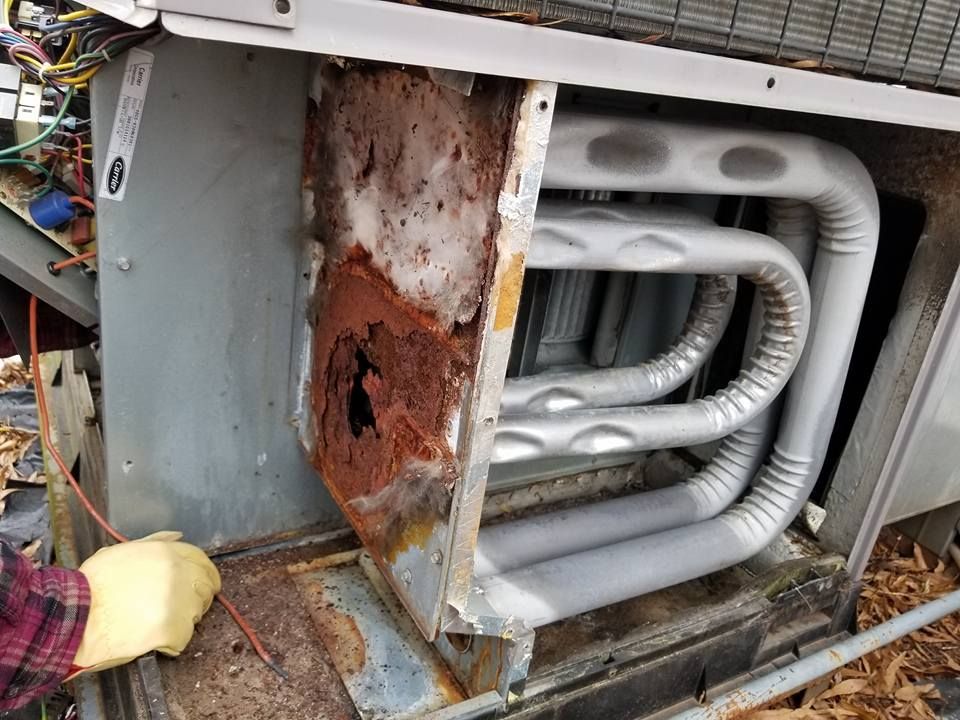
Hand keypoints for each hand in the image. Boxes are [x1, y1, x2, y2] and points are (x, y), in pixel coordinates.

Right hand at [70, 532, 220, 675]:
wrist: (76, 617)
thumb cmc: (93, 586)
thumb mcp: (122, 551)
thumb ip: (155, 542)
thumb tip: (177, 536)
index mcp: (167, 554)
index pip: (203, 562)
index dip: (203, 575)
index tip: (201, 585)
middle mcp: (178, 575)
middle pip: (206, 587)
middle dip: (196, 598)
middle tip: (177, 609)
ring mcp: (177, 603)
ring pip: (196, 614)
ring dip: (181, 620)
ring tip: (153, 623)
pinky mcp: (172, 630)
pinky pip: (183, 638)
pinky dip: (170, 642)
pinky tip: (151, 638)